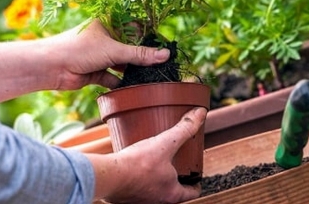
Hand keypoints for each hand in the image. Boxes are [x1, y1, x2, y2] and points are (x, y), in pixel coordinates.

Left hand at [48, 20, 169, 89]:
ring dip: (132, 71)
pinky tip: (132, 89)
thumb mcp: (114, 50)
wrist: (51, 67)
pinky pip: (113, 77)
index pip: (135, 28)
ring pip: (122, 64)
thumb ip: (140, 55)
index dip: (149, 37)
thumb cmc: (79, 49)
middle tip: (160, 65)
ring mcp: (100, 56)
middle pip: (130, 47)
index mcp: (109, 23)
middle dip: (142, 57)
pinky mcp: (96, 72)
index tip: (164, 47)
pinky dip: (121, 83)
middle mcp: (105, 38)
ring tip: (150, 78)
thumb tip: (165, 55)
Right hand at [88, 107, 206, 202]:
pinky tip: (134, 166)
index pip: (192, 193)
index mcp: (172, 194)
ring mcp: (141, 201)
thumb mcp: (166, 143)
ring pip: (155, 191)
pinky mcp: (125, 198)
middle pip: (173, 192)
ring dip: (157, 178)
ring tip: (155, 162)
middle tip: (175, 164)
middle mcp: (158, 202)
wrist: (108, 176)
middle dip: (175, 178)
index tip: (195, 173)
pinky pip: (137, 189)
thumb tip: (200, 114)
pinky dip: (139, 178)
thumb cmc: (137, 165)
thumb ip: (184, 128)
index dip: (196, 182)